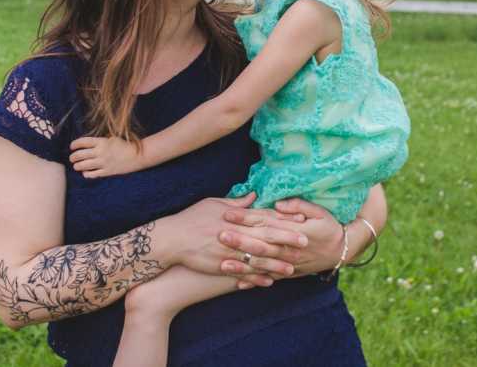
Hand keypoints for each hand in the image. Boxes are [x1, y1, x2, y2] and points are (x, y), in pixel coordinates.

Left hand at [69, 136, 139, 177]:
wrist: (137, 156)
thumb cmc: (124, 145)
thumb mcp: (111, 139)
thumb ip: (98, 142)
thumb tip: (85, 145)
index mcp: (102, 142)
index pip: (83, 142)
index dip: (74, 144)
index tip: (72, 146)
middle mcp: (101, 152)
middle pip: (80, 155)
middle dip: (73, 157)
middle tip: (72, 158)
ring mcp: (103, 163)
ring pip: (83, 166)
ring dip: (77, 166)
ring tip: (76, 166)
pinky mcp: (107, 172)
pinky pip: (92, 174)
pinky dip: (86, 174)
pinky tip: (85, 172)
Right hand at [162, 193, 308, 288]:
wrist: (171, 240)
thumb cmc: (191, 218)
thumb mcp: (213, 204)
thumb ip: (236, 203)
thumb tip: (254, 195)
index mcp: (235, 218)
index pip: (264, 217)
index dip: (283, 219)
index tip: (300, 219)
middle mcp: (235, 234)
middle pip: (265, 236)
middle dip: (286, 239)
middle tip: (305, 241)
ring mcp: (228, 252)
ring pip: (257, 258)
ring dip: (276, 263)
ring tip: (293, 267)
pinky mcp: (221, 266)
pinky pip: (242, 274)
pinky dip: (256, 278)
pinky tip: (269, 282)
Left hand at [220, 198, 344, 276]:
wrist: (342, 250)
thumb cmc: (329, 226)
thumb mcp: (318, 211)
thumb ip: (298, 206)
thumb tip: (278, 204)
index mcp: (292, 231)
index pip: (264, 222)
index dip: (246, 218)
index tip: (228, 214)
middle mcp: (288, 249)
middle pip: (259, 244)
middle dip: (239, 240)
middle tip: (219, 235)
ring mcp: (288, 264)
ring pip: (261, 266)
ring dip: (242, 265)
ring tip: (222, 264)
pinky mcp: (289, 274)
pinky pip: (270, 279)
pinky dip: (255, 282)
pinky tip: (239, 284)